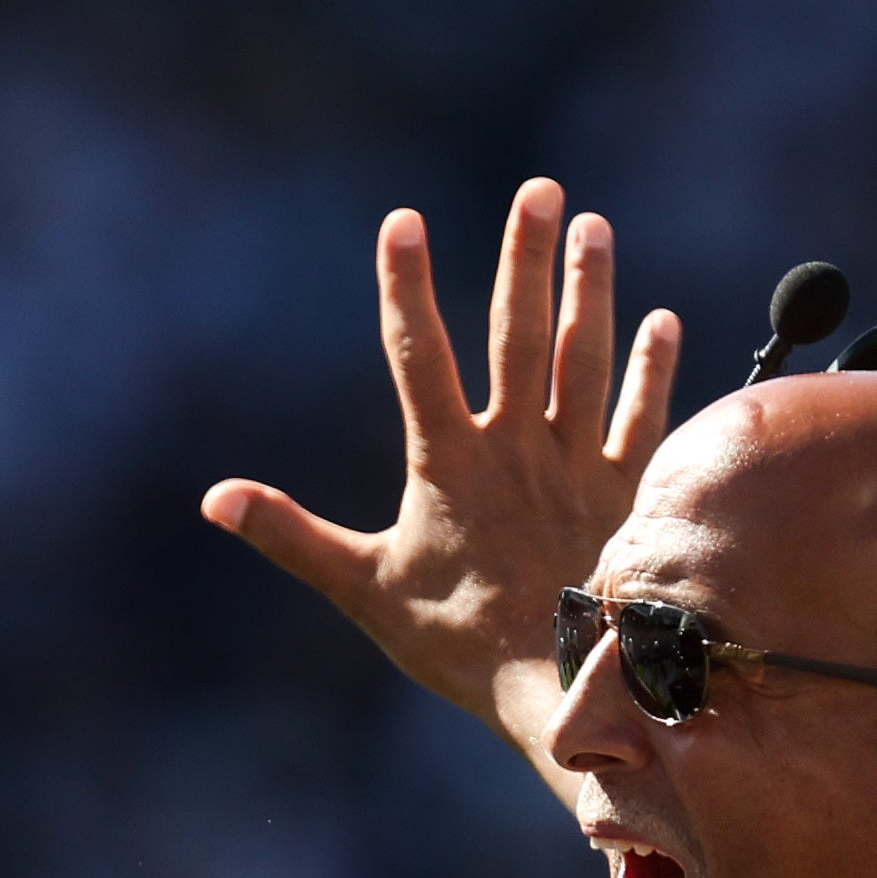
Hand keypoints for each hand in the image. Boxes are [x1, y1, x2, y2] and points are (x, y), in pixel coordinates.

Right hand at [200, 180, 678, 775]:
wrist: (561, 689)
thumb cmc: (455, 645)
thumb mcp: (362, 588)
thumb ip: (291, 535)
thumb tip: (215, 499)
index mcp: (447, 463)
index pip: (419, 356)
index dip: (405, 286)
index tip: (401, 221)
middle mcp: (516, 449)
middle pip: (518, 333)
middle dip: (525, 255)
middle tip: (540, 189)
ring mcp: (577, 466)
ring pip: (583, 359)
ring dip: (588, 290)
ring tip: (593, 228)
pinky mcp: (628, 494)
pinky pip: (643, 418)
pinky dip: (651, 370)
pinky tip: (661, 321)